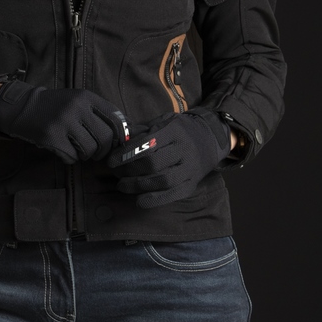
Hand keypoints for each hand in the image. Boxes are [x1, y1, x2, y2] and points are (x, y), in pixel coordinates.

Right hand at [0, 80, 129, 164]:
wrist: (23, 107)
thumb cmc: (55, 107)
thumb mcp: (77, 100)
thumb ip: (98, 112)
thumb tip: (125, 134)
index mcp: (86, 97)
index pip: (115, 118)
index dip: (121, 135)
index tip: (118, 143)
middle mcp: (76, 107)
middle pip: (105, 138)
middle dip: (103, 150)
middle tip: (96, 152)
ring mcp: (63, 122)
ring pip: (89, 150)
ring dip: (85, 154)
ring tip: (76, 148)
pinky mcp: (52, 136)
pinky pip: (72, 157)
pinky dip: (69, 158)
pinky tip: (62, 149)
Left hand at [106, 108, 230, 207]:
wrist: (210, 139)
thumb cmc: (179, 130)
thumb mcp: (163, 121)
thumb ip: (142, 130)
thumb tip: (119, 141)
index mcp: (174, 131)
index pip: (147, 144)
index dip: (126, 154)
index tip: (111, 161)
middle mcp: (184, 150)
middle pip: (153, 163)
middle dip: (130, 171)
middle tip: (116, 174)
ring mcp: (190, 169)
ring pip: (163, 181)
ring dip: (138, 186)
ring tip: (122, 186)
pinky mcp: (192, 184)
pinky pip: (173, 195)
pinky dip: (155, 200)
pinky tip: (139, 200)